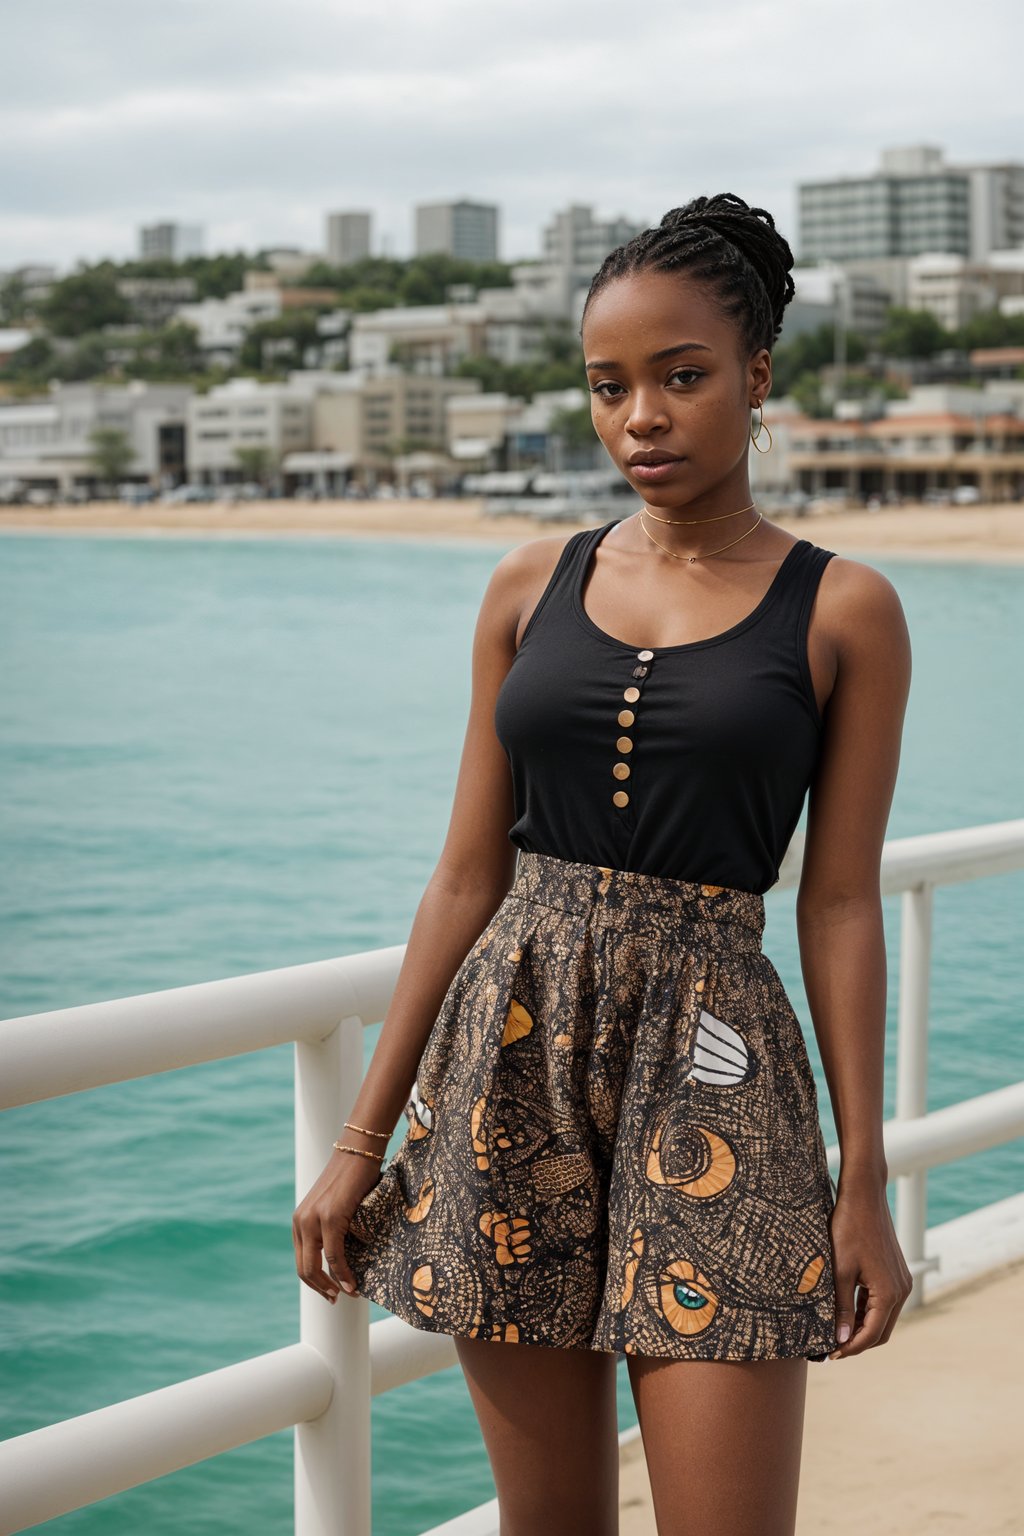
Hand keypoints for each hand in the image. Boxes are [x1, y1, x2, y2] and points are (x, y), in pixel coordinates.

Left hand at [292, 1148, 383, 1304]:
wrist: (358, 1151)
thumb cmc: (353, 1178)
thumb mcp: (335, 1206)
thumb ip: (331, 1227)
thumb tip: (344, 1254)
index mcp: (300, 1220)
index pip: (300, 1261)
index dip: (314, 1282)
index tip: (331, 1292)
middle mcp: (301, 1221)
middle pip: (304, 1269)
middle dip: (320, 1289)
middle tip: (337, 1299)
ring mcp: (314, 1219)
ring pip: (315, 1266)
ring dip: (331, 1285)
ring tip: (346, 1295)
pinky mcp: (330, 1217)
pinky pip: (334, 1255)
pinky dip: (343, 1273)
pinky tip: (353, 1283)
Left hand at [827, 1178, 912, 1358]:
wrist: (864, 1196)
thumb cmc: (848, 1229)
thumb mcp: (839, 1270)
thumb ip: (842, 1306)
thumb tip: (841, 1339)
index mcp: (889, 1293)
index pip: (871, 1334)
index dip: (850, 1347)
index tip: (830, 1354)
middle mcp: (901, 1290)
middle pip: (881, 1331)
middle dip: (858, 1342)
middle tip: (832, 1347)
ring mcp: (901, 1281)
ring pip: (883, 1317)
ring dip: (862, 1326)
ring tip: (835, 1330)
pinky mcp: (896, 1273)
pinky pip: (883, 1302)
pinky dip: (867, 1311)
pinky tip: (846, 1311)